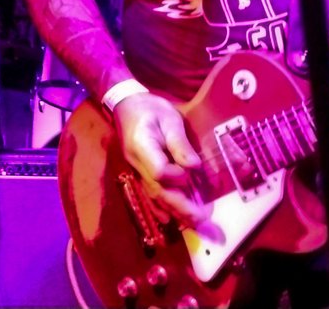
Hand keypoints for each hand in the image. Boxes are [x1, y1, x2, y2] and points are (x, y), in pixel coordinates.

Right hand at [114, 91, 206, 228]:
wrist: (127, 106)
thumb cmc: (150, 109)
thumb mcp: (169, 118)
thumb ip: (180, 143)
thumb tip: (194, 167)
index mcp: (142, 146)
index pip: (159, 171)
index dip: (178, 175)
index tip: (193, 169)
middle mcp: (137, 163)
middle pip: (158, 190)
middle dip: (181, 207)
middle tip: (202, 220)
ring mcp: (137, 170)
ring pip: (155, 196)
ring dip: (175, 211)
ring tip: (194, 223)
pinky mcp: (141, 173)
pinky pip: (151, 194)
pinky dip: (162, 208)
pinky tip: (173, 219)